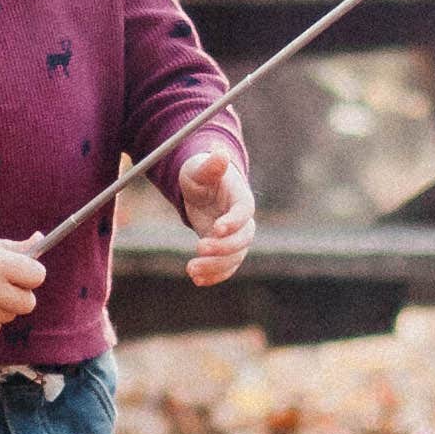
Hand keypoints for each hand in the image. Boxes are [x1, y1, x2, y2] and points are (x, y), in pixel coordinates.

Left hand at [169, 133, 257, 284]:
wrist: (202, 187)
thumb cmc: (201, 172)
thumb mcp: (200, 167)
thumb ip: (210, 166)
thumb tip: (219, 153)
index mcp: (240, 198)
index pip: (244, 212)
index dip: (233, 222)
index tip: (215, 228)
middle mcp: (242, 220)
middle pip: (243, 239)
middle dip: (223, 248)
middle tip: (198, 248)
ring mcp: (234, 237)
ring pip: (234, 257)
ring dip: (215, 266)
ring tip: (191, 270)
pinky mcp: (223, 248)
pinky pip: (226, 266)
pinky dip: (214, 275)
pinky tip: (197, 280)